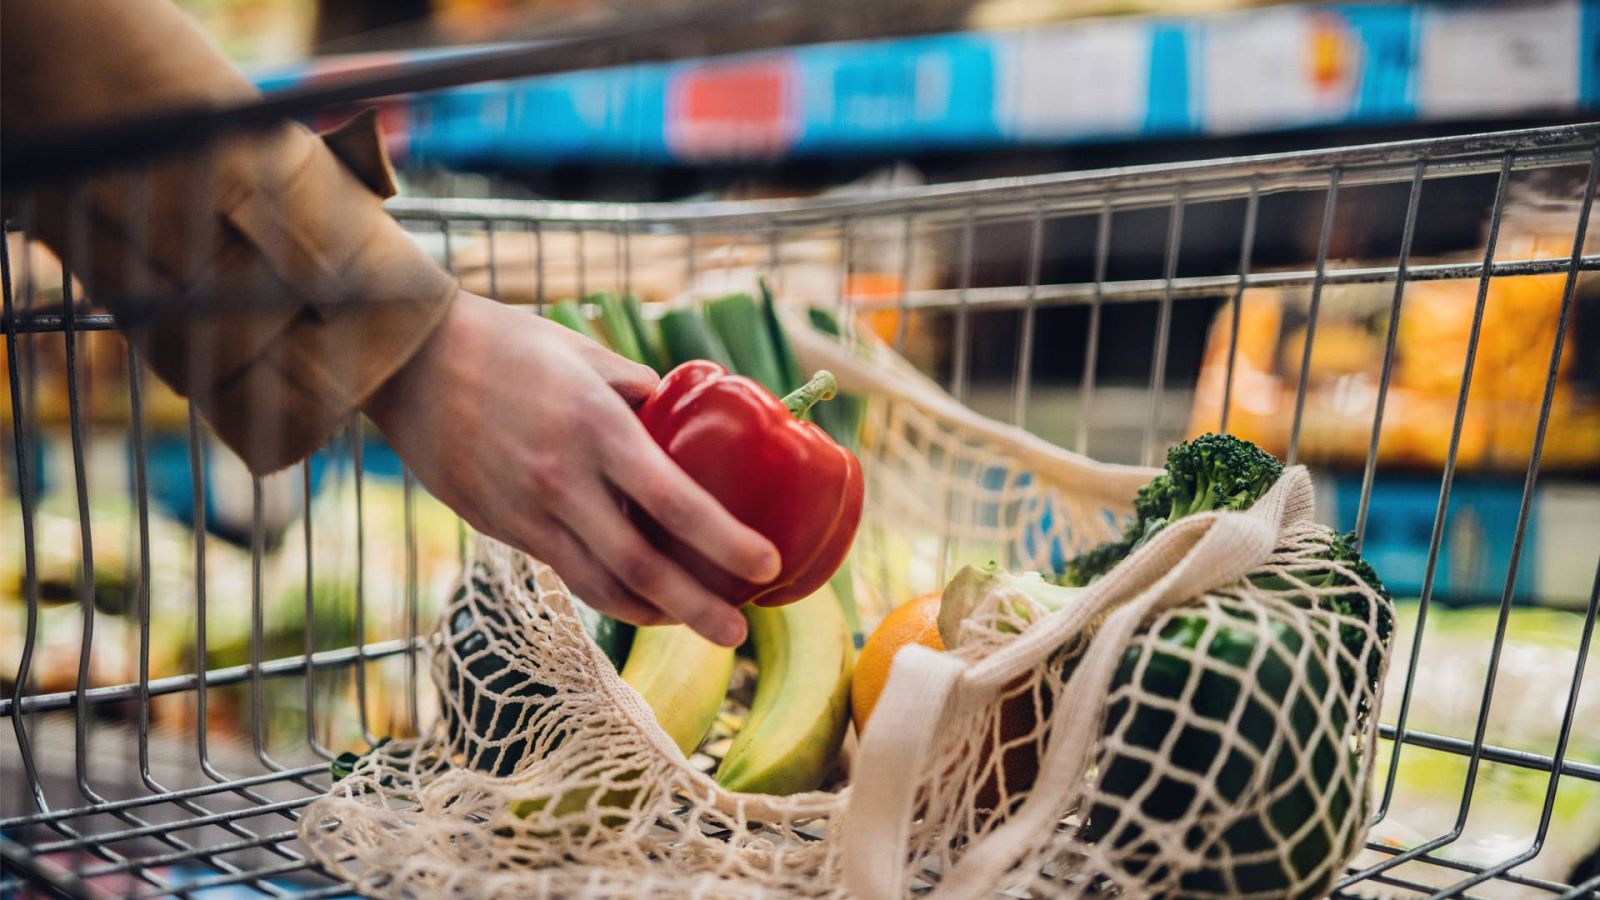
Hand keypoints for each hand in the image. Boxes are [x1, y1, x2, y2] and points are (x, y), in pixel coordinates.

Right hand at [363, 291, 779, 645]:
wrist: (409, 361)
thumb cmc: (507, 344)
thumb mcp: (586, 353)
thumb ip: (638, 392)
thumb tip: (684, 421)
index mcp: (596, 428)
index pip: (674, 501)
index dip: (724, 541)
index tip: (766, 564)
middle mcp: (564, 480)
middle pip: (641, 567)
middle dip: (697, 609)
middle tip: (739, 634)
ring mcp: (527, 511)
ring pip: (600, 586)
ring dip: (654, 613)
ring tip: (696, 622)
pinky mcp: (501, 528)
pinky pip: (566, 572)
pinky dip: (610, 593)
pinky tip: (640, 599)